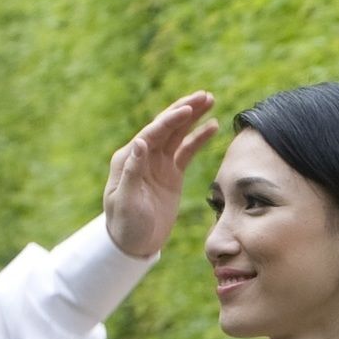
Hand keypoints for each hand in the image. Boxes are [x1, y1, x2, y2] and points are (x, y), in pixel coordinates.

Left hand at [103, 91, 219, 260]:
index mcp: (129, 158)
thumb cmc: (125, 224)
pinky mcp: (171, 173)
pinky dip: (199, 138)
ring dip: (193, 117)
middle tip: (204, 95)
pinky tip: (212, 126)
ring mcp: (159, 163)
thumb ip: (132, 172)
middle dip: (184, 109)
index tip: (187, 109)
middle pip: (166, 126)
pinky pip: (187, 151)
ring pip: (178, 134)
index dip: (170, 120)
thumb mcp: (125, 201)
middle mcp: (143, 155)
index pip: (152, 133)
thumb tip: (140, 142)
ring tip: (210, 100)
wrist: (134, 244)